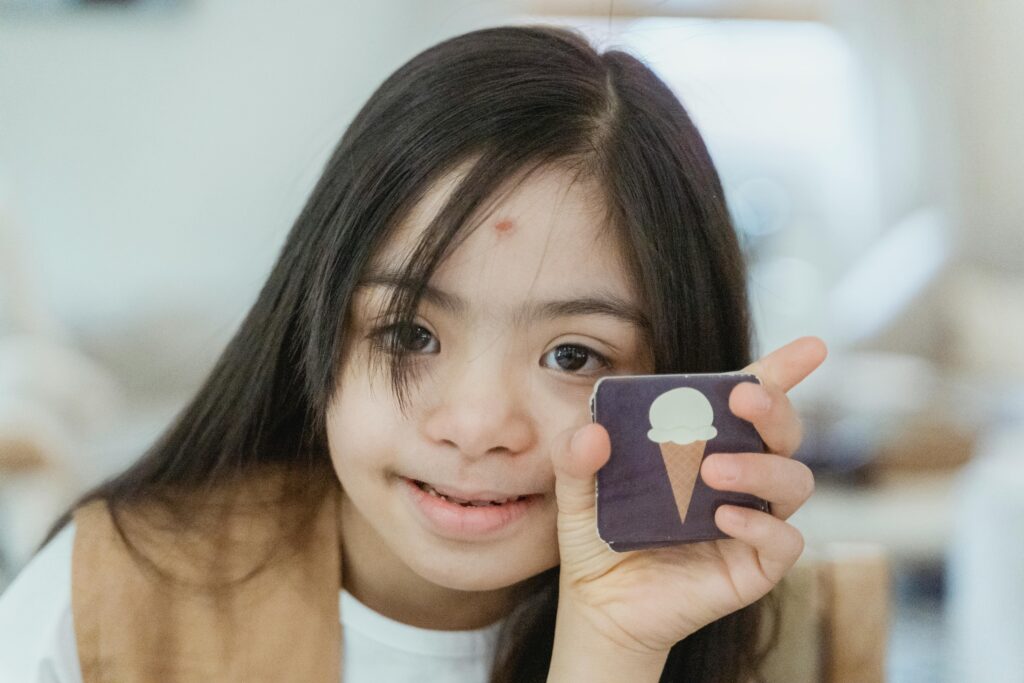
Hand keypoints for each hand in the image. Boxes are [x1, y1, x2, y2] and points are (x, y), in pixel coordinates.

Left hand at [550, 336, 825, 656]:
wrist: (598, 606)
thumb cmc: (597, 536)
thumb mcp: (576, 490)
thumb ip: (575, 455)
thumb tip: (592, 430)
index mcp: (704, 443)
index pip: (752, 400)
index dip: (782, 370)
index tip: (811, 347)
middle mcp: (739, 475)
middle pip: (785, 431)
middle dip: (774, 407)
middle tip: (743, 399)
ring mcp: (752, 519)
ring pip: (794, 481)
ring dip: (761, 466)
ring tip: (713, 470)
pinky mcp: (755, 565)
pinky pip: (785, 540)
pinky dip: (761, 524)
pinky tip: (723, 517)